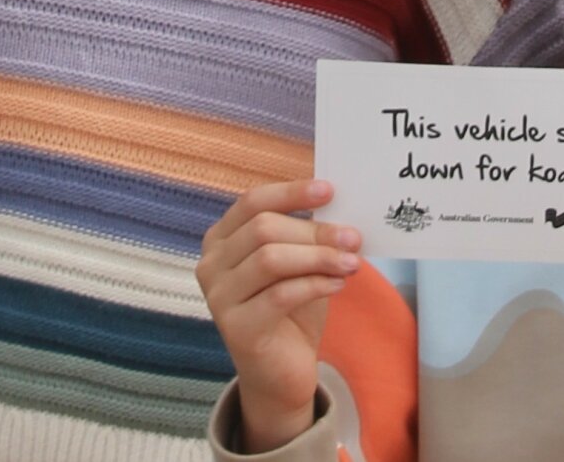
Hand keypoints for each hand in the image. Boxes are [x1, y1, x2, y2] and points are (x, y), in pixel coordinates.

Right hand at [196, 177, 361, 453]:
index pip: (252, 202)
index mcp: (220, 239)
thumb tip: (336, 202)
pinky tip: (338, 285)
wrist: (280, 374)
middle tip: (353, 236)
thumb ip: (305, 234)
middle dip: (314, 230)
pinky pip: (280, 295)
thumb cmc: (290, 310)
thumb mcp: (297, 262)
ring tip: (351, 262)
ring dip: (318, 256)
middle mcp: (211, 265)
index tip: (329, 190)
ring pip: (270, 259)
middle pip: (263, 229)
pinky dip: (315, 285)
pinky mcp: (236, 328)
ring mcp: (219, 298)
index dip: (291, 193)